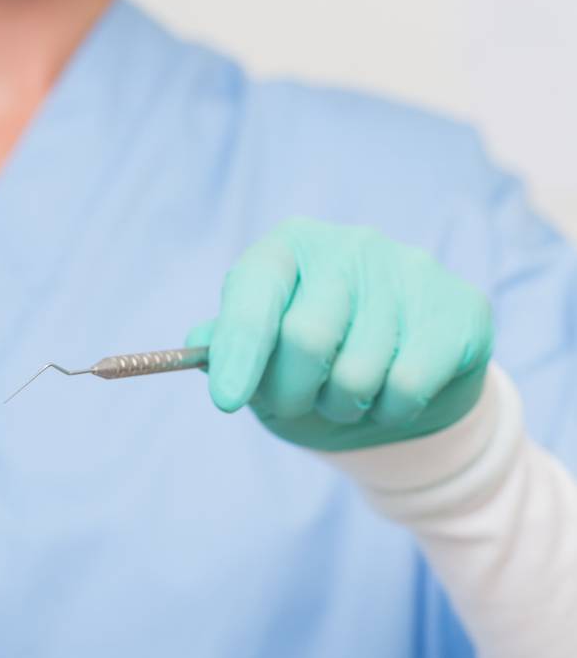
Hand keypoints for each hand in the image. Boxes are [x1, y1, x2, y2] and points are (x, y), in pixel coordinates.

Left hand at [185, 217, 492, 452]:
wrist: (413, 379)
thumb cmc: (319, 363)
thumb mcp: (265, 356)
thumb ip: (229, 348)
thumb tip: (199, 347)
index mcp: (291, 245)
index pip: (256, 289)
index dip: (240, 349)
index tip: (228, 400)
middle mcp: (349, 245)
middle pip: (306, 337)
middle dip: (292, 392)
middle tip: (296, 403)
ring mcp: (407, 270)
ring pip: (358, 372)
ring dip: (343, 406)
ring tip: (348, 396)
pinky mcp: (457, 308)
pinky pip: (408, 385)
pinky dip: (390, 412)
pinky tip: (392, 397)